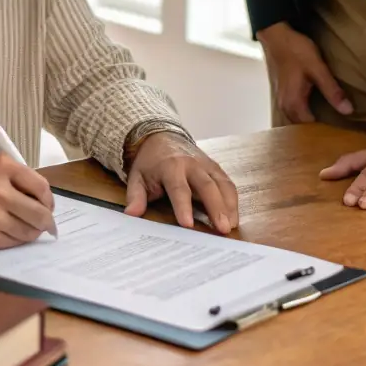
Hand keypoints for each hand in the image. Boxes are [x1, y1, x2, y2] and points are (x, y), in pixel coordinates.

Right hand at [0, 155, 56, 248]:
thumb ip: (22, 182)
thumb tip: (49, 206)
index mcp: (4, 167)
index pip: (42, 187)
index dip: (49, 201)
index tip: (48, 208)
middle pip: (40, 213)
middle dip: (46, 222)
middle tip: (46, 225)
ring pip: (29, 231)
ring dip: (32, 232)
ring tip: (23, 227)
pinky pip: (15, 241)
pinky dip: (17, 240)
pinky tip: (7, 232)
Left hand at [124, 133, 238, 233]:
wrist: (160, 137)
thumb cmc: (149, 162)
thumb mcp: (137, 177)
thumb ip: (135, 196)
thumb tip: (131, 214)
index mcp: (170, 166)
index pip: (178, 188)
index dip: (183, 206)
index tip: (187, 224)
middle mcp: (191, 164)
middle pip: (207, 186)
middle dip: (215, 207)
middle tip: (222, 229)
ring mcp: (206, 164)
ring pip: (222, 183)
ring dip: (229, 205)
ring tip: (231, 226)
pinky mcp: (214, 167)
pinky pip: (227, 183)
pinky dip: (232, 200)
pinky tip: (233, 217)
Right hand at [257, 21, 353, 123]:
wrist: (276, 35)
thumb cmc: (296, 51)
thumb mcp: (318, 69)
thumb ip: (332, 91)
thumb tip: (348, 111)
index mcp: (294, 104)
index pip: (311, 129)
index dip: (326, 130)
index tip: (341, 128)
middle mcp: (285, 106)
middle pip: (303, 126)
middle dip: (318, 127)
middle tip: (337, 124)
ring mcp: (281, 99)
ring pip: (298, 118)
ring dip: (310, 119)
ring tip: (328, 117)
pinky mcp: (282, 92)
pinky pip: (295, 110)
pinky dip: (305, 111)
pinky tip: (315, 105)